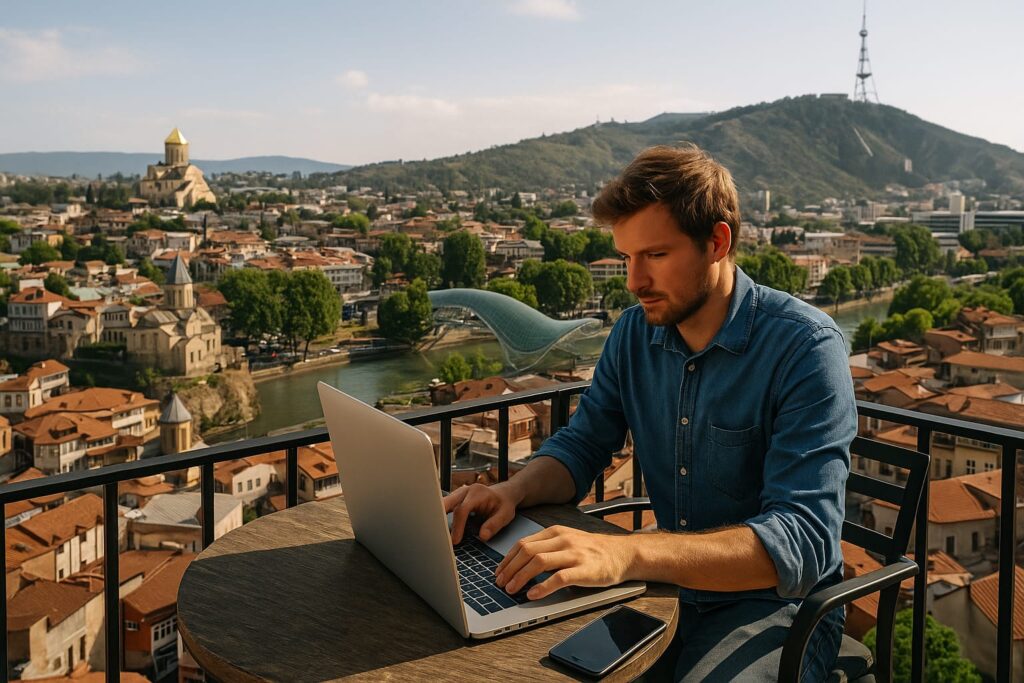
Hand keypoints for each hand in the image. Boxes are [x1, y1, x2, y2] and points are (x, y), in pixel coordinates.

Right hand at [443, 482, 519, 544]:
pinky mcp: (455, 499)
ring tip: (435, 533)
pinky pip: (445, 507)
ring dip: (438, 517)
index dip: (458, 526)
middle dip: (440, 518)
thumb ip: (494, 525)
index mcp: (477, 493)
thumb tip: (483, 536)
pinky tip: (439, 528)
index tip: (455, 541)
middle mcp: (466, 491)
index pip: (462, 509)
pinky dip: (441, 517)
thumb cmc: (504, 504)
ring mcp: (459, 494)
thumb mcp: (505, 515)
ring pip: (444, 504)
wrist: (503, 494)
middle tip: (436, 535)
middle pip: (447, 503)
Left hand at [494, 525, 633, 599]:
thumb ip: (546, 548)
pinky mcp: (584, 570)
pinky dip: (542, 587)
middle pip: (527, 552)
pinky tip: (533, 595)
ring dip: (520, 577)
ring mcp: (574, 554)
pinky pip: (559, 578)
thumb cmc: (592, 551)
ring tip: (511, 589)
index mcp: (555, 532)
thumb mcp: (566, 541)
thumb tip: (519, 563)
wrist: (622, 554)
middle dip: (509, 569)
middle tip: (500, 583)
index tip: (498, 572)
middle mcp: (562, 540)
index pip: (523, 543)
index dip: (507, 559)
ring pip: (539, 562)